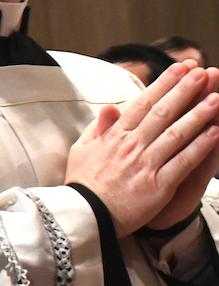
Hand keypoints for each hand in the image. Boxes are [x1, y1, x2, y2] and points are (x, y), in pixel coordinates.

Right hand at [67, 62, 218, 234]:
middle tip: (203, 73)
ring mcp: (146, 165)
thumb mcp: (81, 151)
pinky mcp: (158, 185)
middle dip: (184, 91)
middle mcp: (131, 146)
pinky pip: (183, 162)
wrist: (84, 216)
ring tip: (217, 98)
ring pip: (176, 134)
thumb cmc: (83, 184)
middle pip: (162, 113)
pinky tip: (215, 133)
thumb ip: (98, 128)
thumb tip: (111, 107)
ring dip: (198, 115)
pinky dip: (200, 147)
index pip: (142, 104)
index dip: (163, 84)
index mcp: (114, 137)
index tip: (179, 69)